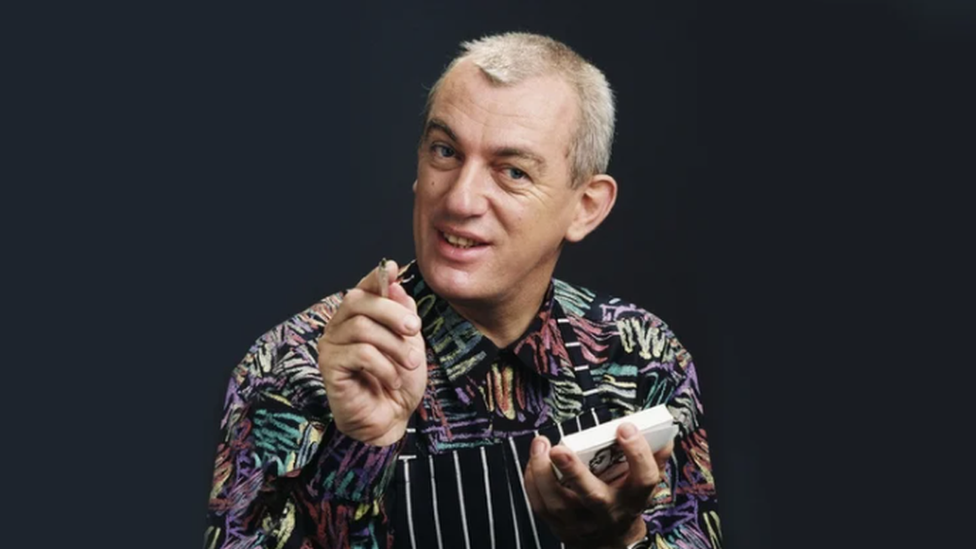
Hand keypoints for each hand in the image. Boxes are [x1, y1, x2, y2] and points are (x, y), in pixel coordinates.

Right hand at [317, 260, 426, 445]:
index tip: (393, 268)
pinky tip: (392, 379)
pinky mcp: (329, 368)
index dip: (376, 277)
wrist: (392, 419)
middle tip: (415, 329)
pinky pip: (359, 353)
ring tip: (408, 363)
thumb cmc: (398, 381)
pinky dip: (383, 366)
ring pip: (362, 328)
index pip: (362, 288)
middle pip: (359, 301)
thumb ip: (402, 315)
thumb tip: (395, 286)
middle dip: (393, 313)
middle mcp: (339, 327)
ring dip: (394, 345)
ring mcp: (331, 346)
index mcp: (357, 318)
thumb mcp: (410, 343)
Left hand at [523, 422, 673, 548]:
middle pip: (593, 496)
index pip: (643, 479)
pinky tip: (533, 460)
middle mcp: (609, 513)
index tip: (625, 427)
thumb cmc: (625, 500)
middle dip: (574, 472)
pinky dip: (533, 482)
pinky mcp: (559, 527)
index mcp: (634, 499)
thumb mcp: (643, 482)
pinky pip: (541, 506)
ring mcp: (582, 524)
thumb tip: (663, 432)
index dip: (637, 453)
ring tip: (540, 444)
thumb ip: (653, 457)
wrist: (609, 542)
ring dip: (543, 473)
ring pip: (558, 504)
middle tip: (558, 448)